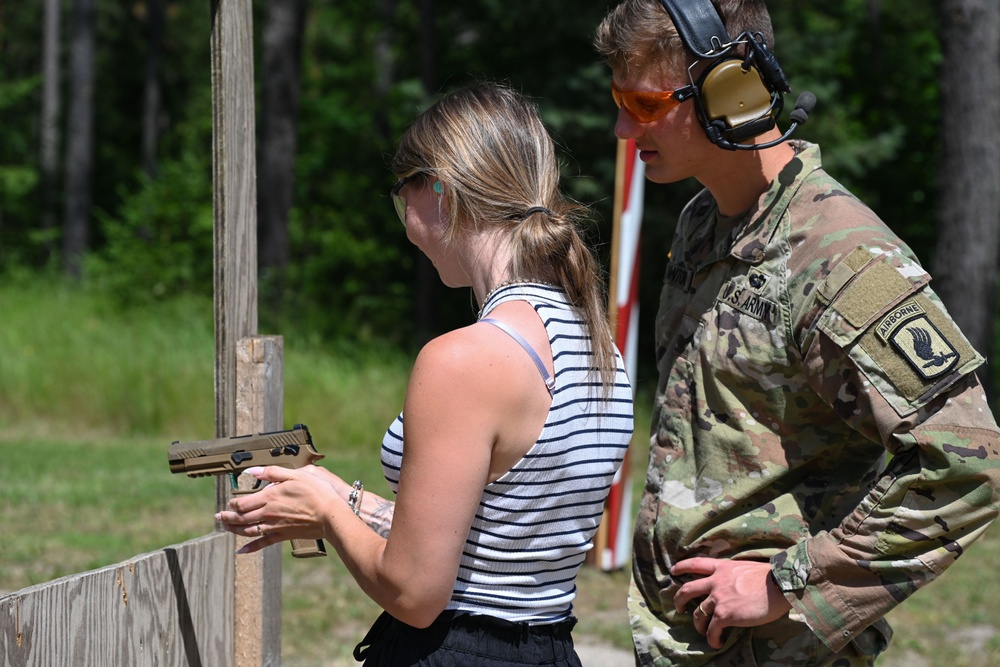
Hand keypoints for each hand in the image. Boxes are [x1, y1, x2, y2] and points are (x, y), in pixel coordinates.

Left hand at [215, 465, 337, 553]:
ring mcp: (274, 526)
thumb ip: (272, 472)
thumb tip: (252, 471)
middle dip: (227, 518)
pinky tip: (241, 551)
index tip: (230, 502)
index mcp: (270, 497)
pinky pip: (262, 543)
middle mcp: (268, 513)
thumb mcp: (296, 475)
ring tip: (225, 528)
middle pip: (240, 518)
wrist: (330, 515)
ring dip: (233, 530)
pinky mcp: (283, 535)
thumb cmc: (317, 492)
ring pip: (247, 530)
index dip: (233, 504)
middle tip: (218, 517)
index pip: (243, 503)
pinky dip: (250, 548)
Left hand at [671, 558, 791, 648]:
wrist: (778, 585)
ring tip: (702, 631)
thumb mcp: (744, 567)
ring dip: (697, 625)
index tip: (673, 571)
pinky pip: (711, 630)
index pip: (695, 563)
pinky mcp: (724, 615)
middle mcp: (715, 582)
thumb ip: (733, 574)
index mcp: (721, 568)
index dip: (681, 567)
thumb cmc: (769, 577)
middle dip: (679, 600)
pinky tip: (716, 643)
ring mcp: (718, 599)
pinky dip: (712, 638)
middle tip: (678, 607)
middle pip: (687, 589)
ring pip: (697, 614)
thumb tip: (733, 582)